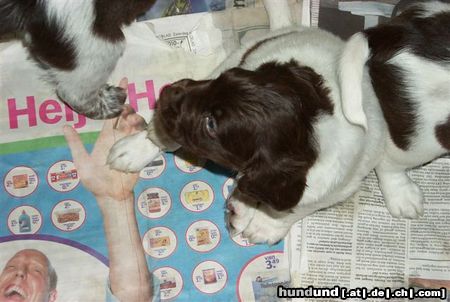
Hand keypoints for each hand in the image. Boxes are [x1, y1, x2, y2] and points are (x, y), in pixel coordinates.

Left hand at [63, 78, 146, 200]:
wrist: (111, 196)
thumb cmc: (95, 181)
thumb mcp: (82, 162)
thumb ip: (75, 144)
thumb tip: (65, 126)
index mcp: (106, 136)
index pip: (112, 113)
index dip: (118, 98)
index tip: (123, 82)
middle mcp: (120, 137)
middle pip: (127, 116)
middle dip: (128, 108)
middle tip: (126, 111)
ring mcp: (132, 144)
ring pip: (138, 125)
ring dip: (137, 119)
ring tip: (132, 122)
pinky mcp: (141, 153)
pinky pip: (147, 139)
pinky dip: (149, 132)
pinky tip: (145, 131)